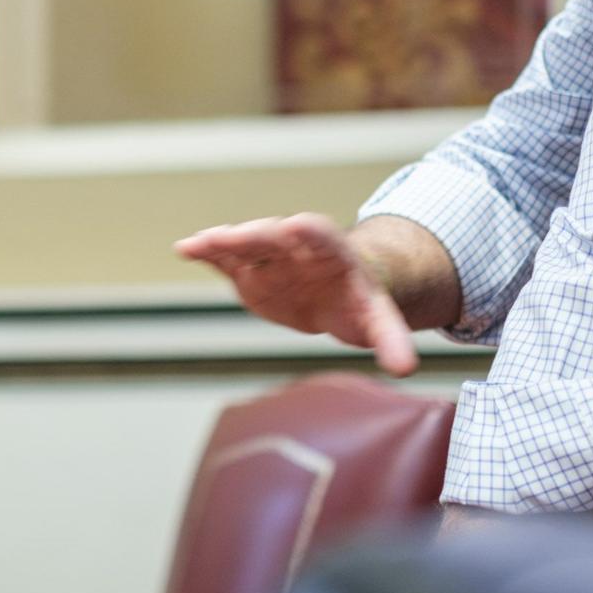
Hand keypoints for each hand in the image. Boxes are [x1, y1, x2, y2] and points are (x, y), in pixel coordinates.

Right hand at [175, 213, 417, 375]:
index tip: (297, 224)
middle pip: (275, 237)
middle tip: (234, 235)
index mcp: (333, 253)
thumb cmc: (360, 299)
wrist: (338, 291)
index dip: (310, 234)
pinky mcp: (249, 271)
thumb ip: (391, 339)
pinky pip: (226, 259)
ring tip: (198, 243)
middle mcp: (296, 247)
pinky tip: (185, 250)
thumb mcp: (378, 318)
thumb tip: (407, 368)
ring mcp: (270, 257)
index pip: (323, 238)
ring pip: (245, 245)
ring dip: (222, 243)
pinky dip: (206, 253)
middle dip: (255, 236)